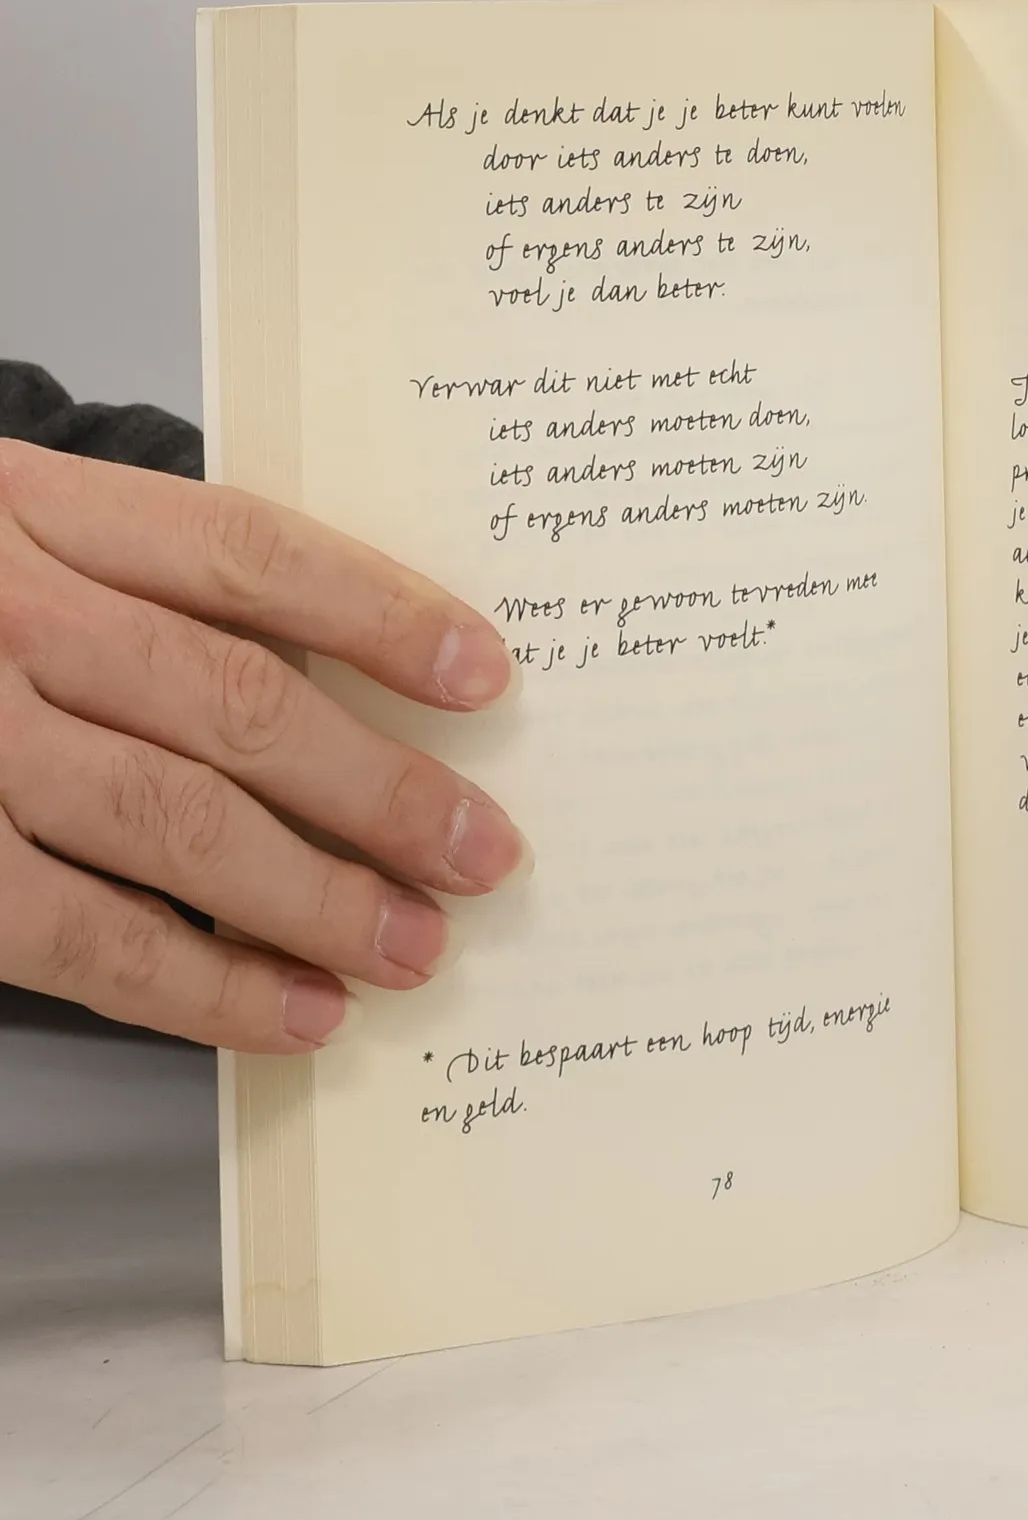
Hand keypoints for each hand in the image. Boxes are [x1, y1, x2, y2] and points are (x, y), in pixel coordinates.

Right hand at [0, 442, 524, 1049]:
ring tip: (416, 949)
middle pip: (230, 700)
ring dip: (313, 900)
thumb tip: (343, 685)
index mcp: (33, 506)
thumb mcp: (11, 530)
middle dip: (377, 790)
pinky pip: (73, 934)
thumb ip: (144, 583)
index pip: (245, 551)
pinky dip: (199, 985)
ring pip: (167, 822)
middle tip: (485, 854)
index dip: (380, 613)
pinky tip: (294, 1013)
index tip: (488, 675)